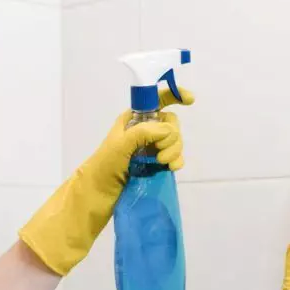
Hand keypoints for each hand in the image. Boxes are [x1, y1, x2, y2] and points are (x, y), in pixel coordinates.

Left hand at [19, 88, 193, 275]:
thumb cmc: (104, 167)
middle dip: (172, 136)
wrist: (99, 195)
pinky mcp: (156, 165)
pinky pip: (175, 158)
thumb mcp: (120, 145)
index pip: (157, 99)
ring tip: (162, 163)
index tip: (189, 101)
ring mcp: (151, 148)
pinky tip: (171, 168)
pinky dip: (176, 161)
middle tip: (159, 153)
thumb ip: (144, 133)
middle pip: (171, 123)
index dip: (174, 95)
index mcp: (133, 119)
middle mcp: (144, 130)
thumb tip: (168, 132)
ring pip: (175, 141)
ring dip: (174, 151)